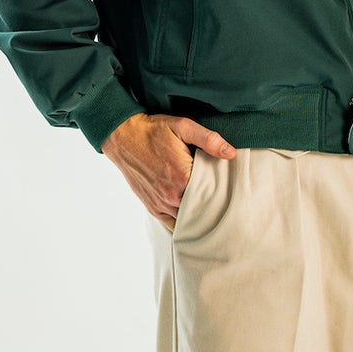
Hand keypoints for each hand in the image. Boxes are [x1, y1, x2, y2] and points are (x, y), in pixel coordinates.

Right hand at [101, 111, 236, 227]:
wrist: (123, 136)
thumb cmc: (152, 131)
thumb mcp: (183, 127)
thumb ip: (208, 140)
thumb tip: (230, 153)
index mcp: (183, 176)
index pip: (213, 193)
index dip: (224, 190)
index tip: (229, 186)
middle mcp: (171, 194)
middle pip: (202, 209)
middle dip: (213, 205)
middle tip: (223, 198)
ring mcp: (161, 203)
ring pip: (188, 219)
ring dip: (199, 214)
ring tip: (210, 206)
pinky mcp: (152, 207)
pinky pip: (173, 224)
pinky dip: (184, 223)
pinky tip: (193, 216)